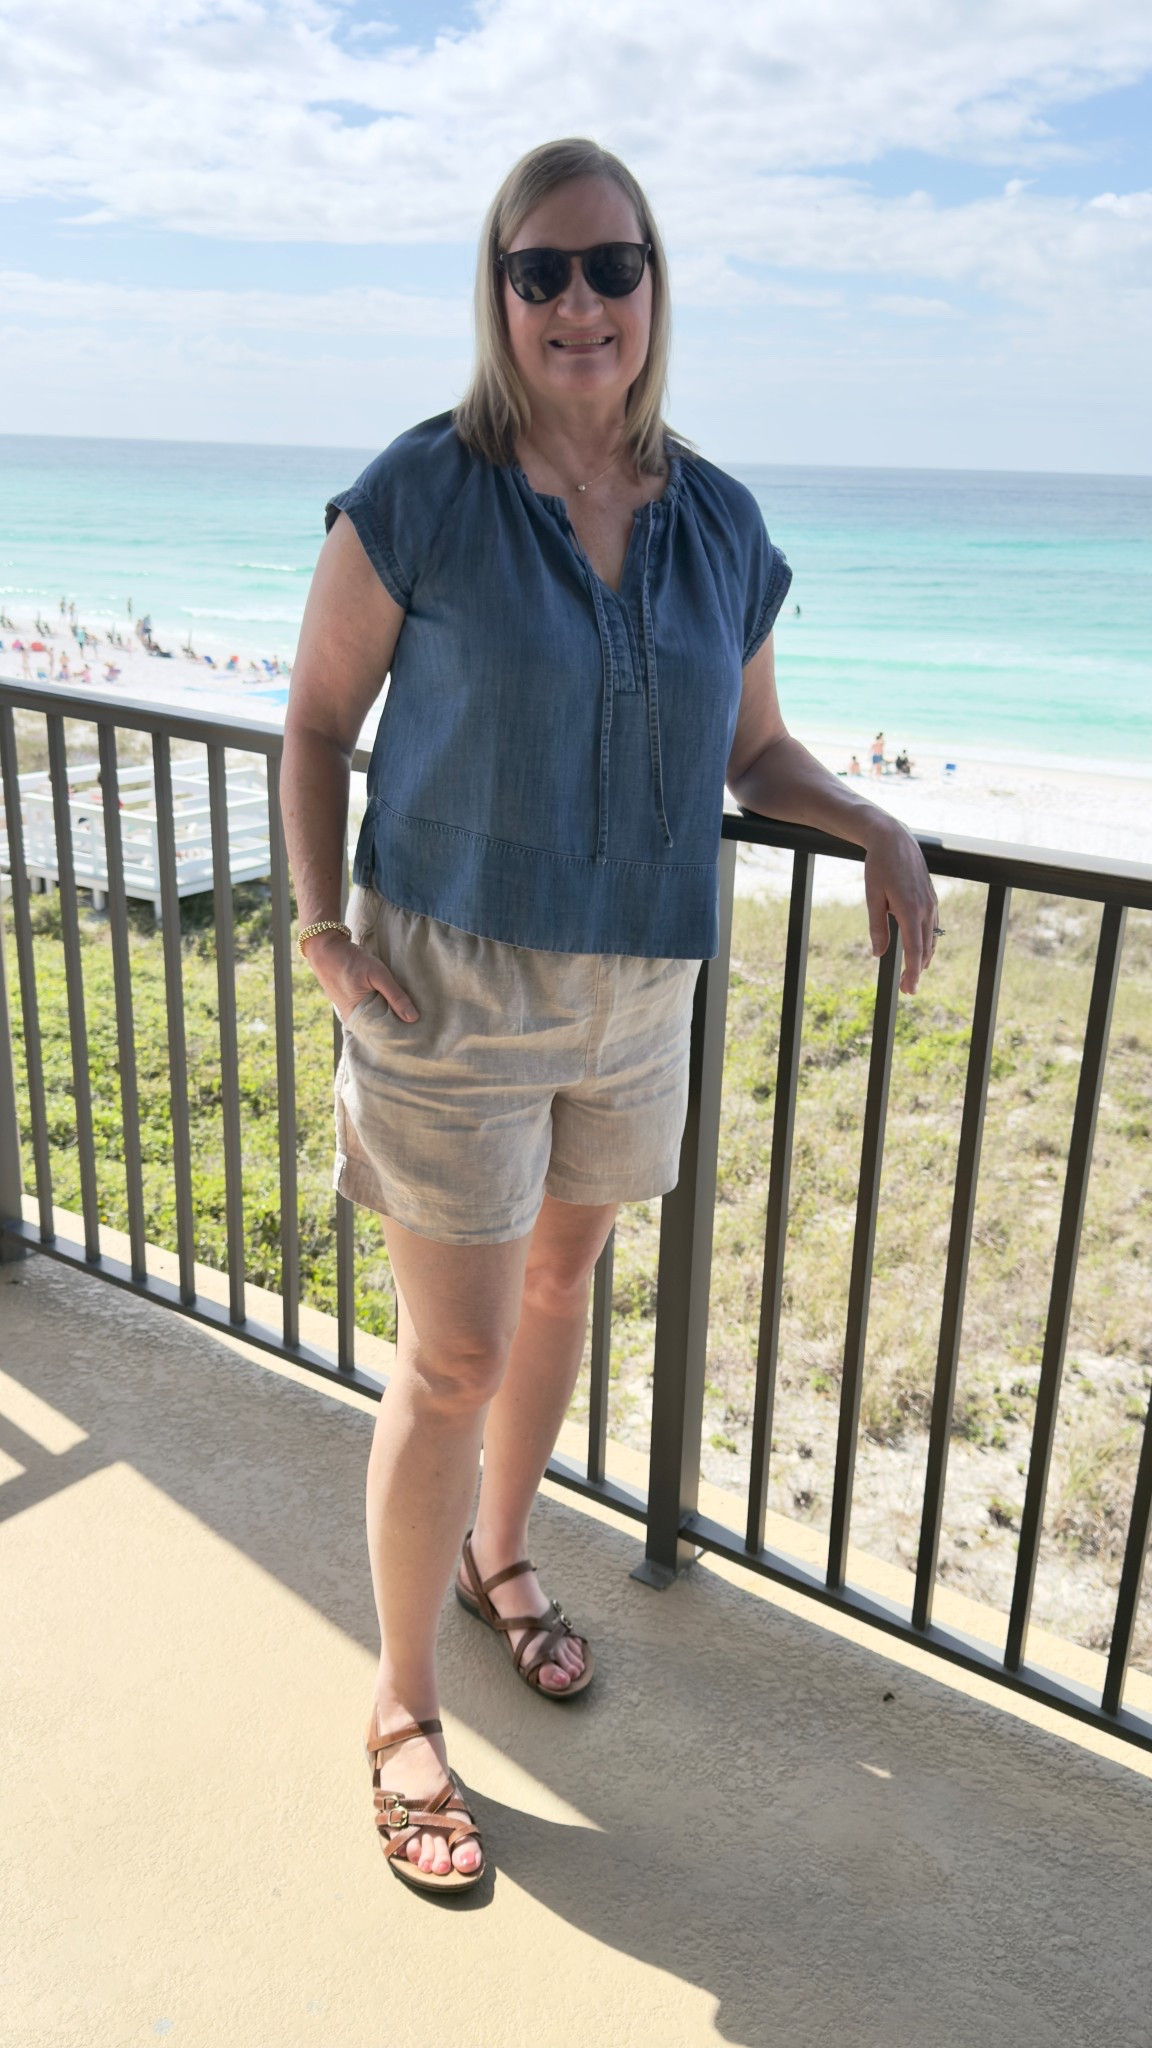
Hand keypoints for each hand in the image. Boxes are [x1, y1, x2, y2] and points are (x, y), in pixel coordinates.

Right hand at [302, 929, 418, 1023]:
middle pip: (381, 1029)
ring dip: (391, 1017)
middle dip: (399, 1026)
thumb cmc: (351, 960)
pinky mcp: (352, 1004)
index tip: (419, 1032)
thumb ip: (395, 995)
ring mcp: (352, 1012)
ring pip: (376, 1020)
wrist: (326, 949)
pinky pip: (371, 1012)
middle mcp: (354, 1020)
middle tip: (420, 1026)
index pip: (384, 1035)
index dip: (402, 1034)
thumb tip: (413, 1018)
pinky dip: (382, 1009)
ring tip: (412, 1016)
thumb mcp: (377, 974)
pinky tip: (395, 1005)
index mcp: (358, 1018)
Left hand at [862, 817, 938, 994]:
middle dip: (917, 971)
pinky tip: (921, 948)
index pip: (914, 951)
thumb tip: (878, 954)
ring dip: (923, 958)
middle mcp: (925, 908)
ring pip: (931, 938)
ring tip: (915, 974)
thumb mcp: (872, 898)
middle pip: (924, 949)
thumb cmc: (878, 866)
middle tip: (907, 989)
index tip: (909, 990)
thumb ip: (877, 927)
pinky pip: (932, 926)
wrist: (894, 838)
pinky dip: (928, 941)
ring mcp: (931, 902)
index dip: (912, 973)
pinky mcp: (931, 897)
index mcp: (910, 910)